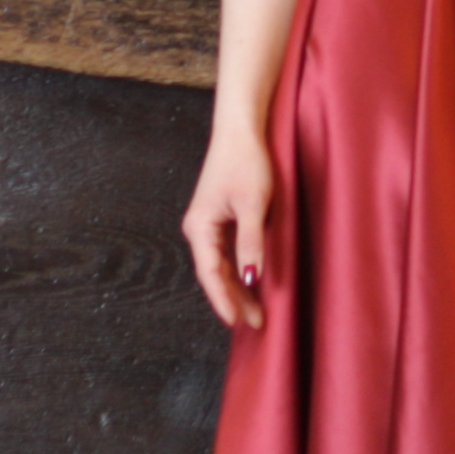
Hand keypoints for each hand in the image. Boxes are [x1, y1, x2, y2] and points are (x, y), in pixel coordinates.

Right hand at [182, 124, 275, 329]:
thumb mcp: (254, 205)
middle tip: (255, 323)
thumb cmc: (247, 163)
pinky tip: (250, 281)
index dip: (224, 300)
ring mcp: (207, 223)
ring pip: (220, 265)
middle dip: (233, 299)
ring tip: (254, 310)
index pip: (210, 274)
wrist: (241, 130)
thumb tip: (249, 279)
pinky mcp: (219, 216)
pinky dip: (237, 269)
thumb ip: (251, 243)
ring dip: (236, 286)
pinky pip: (225, 252)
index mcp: (200, 227)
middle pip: (213, 273)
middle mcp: (198, 228)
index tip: (238, 323)